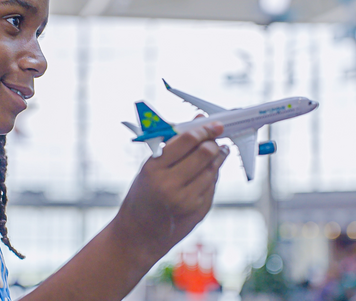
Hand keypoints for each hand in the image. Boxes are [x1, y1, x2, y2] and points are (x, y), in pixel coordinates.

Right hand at [114, 122, 228, 257]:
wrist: (138, 236)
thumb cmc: (141, 196)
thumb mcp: (149, 168)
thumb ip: (174, 145)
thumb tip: (199, 120)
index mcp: (153, 169)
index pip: (187, 140)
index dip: (204, 130)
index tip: (213, 125)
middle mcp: (170, 185)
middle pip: (205, 153)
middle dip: (213, 143)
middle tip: (215, 138)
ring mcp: (186, 200)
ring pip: (213, 169)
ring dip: (218, 157)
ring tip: (218, 152)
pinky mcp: (198, 211)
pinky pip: (212, 185)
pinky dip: (213, 175)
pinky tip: (209, 171)